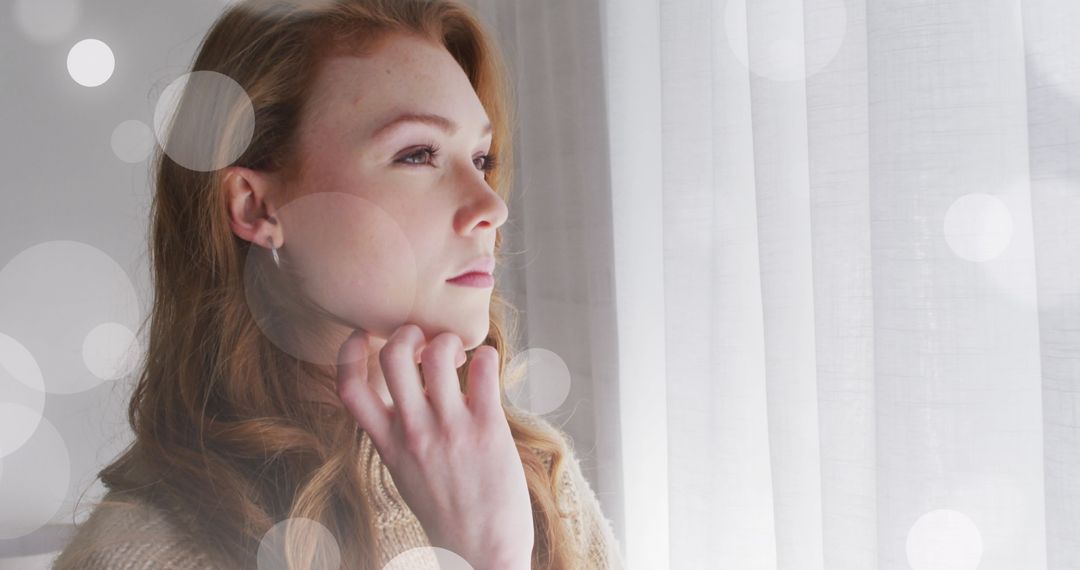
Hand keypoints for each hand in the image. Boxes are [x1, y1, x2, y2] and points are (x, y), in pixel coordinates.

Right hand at [335, 324, 533, 568]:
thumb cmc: (450, 514)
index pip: (349, 389)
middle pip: (392, 356)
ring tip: (459, 353)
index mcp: (389, 444)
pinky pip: (485, 369)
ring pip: (437, 354)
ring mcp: (450, 428)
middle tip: (425, 339)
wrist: (484, 555)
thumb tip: (414, 397)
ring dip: (448, 339)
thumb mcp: (407, 475)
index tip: (361, 334)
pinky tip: (486, 366)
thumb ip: (402, 437)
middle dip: (407, 332)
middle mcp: (414, 432)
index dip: (347, 353)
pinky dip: (486, 355)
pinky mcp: (488, 428)